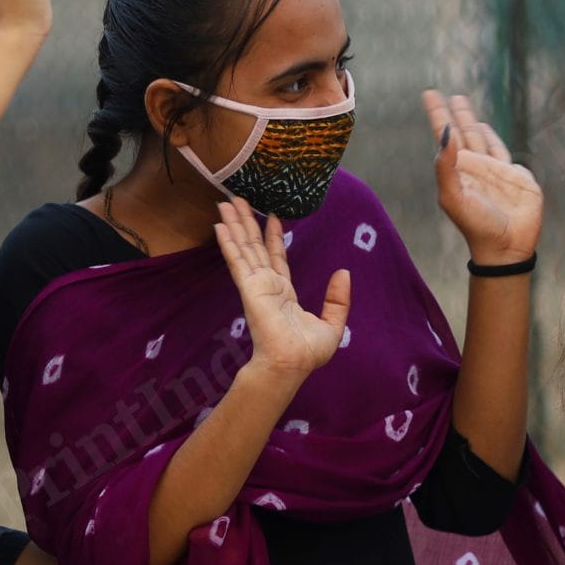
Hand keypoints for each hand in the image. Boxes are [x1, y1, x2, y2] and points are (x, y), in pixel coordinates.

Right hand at [212, 201, 349, 379]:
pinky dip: (229, 243)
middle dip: (248, 223)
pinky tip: (220, 227)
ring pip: (245, 248)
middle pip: (256, 246)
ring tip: (226, 203)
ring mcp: (256, 284)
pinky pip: (238, 260)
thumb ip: (338, 299)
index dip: (274, 237)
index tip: (272, 216)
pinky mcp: (249, 287)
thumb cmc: (308, 352)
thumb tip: (344, 272)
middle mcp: (267, 284)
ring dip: (235, 225)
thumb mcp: (332, 323)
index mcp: (284, 292)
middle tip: (239, 200)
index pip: (277, 258)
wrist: (292, 364)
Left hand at [425, 90, 541, 265]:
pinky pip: (500, 150)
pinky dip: (492, 136)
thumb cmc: (476, 224)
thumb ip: (446, 165)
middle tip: (443, 93)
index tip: (429, 93)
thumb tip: (446, 132)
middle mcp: (472, 166)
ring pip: (480, 136)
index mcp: (456, 169)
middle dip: (453, 112)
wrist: (506, 246)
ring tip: (461, 102)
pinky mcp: (513, 175)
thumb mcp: (453, 197)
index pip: (444, 135)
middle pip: (460, 131)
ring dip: (470, 120)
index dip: (437, 114)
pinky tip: (485, 126)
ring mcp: (493, 169)